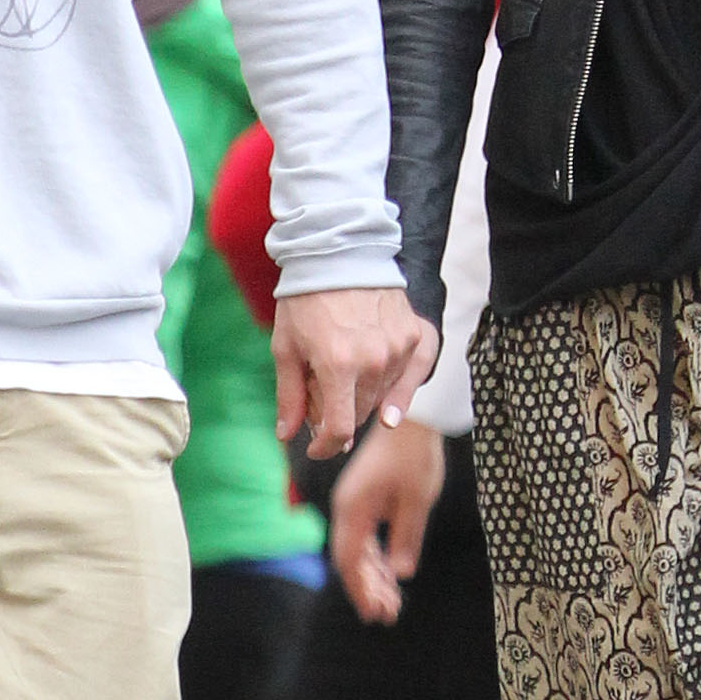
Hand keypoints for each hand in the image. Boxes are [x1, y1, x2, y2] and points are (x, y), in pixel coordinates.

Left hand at [272, 289, 439, 462]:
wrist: (339, 252)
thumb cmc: (305, 299)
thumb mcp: (286, 347)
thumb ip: (290, 396)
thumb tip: (286, 436)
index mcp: (337, 364)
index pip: (338, 428)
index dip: (324, 447)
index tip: (314, 447)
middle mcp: (374, 359)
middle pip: (359, 415)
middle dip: (336, 417)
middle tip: (319, 400)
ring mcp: (398, 348)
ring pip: (382, 399)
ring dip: (361, 399)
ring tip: (341, 375)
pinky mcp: (414, 335)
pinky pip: (404, 377)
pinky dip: (390, 386)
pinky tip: (382, 391)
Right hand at [330, 417, 449, 624]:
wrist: (411, 420)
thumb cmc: (414, 456)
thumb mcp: (416, 500)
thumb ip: (406, 537)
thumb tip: (400, 574)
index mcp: (353, 508)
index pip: (351, 559)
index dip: (362, 589)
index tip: (377, 613)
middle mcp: (347, 508)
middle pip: (350, 559)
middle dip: (367, 589)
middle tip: (388, 615)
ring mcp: (354, 504)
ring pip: (357, 551)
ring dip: (372, 577)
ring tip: (391, 603)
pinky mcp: (364, 501)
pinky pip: (364, 537)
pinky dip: (375, 559)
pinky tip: (388, 576)